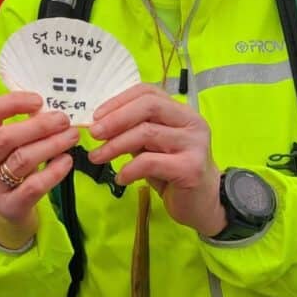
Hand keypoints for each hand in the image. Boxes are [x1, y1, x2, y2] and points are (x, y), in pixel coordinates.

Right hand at [0, 92, 78, 248]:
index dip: (14, 102)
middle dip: (39, 125)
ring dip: (51, 144)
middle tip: (63, 120)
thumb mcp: (4, 150)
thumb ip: (19, 129)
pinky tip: (67, 161)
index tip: (39, 100)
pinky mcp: (8, 206)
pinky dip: (53, 171)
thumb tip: (49, 108)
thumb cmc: (7, 172)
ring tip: (72, 136)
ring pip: (22, 159)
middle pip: (7, 137)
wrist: (2, 215)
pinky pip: (33, 186)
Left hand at [87, 84, 225, 235]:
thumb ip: (134, 130)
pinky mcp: (191, 168)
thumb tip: (99, 123)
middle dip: (116, 118)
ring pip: (147, 133)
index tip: (96, 116)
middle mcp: (191, 122)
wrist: (203, 204)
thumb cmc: (173, 171)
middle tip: (94, 133)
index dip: (119, 100)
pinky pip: (150, 162)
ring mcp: (194, 144)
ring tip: (98, 157)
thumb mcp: (152, 145)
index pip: (148, 92)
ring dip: (115, 145)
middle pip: (148, 106)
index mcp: (181, 111)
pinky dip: (129, 169)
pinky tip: (120, 178)